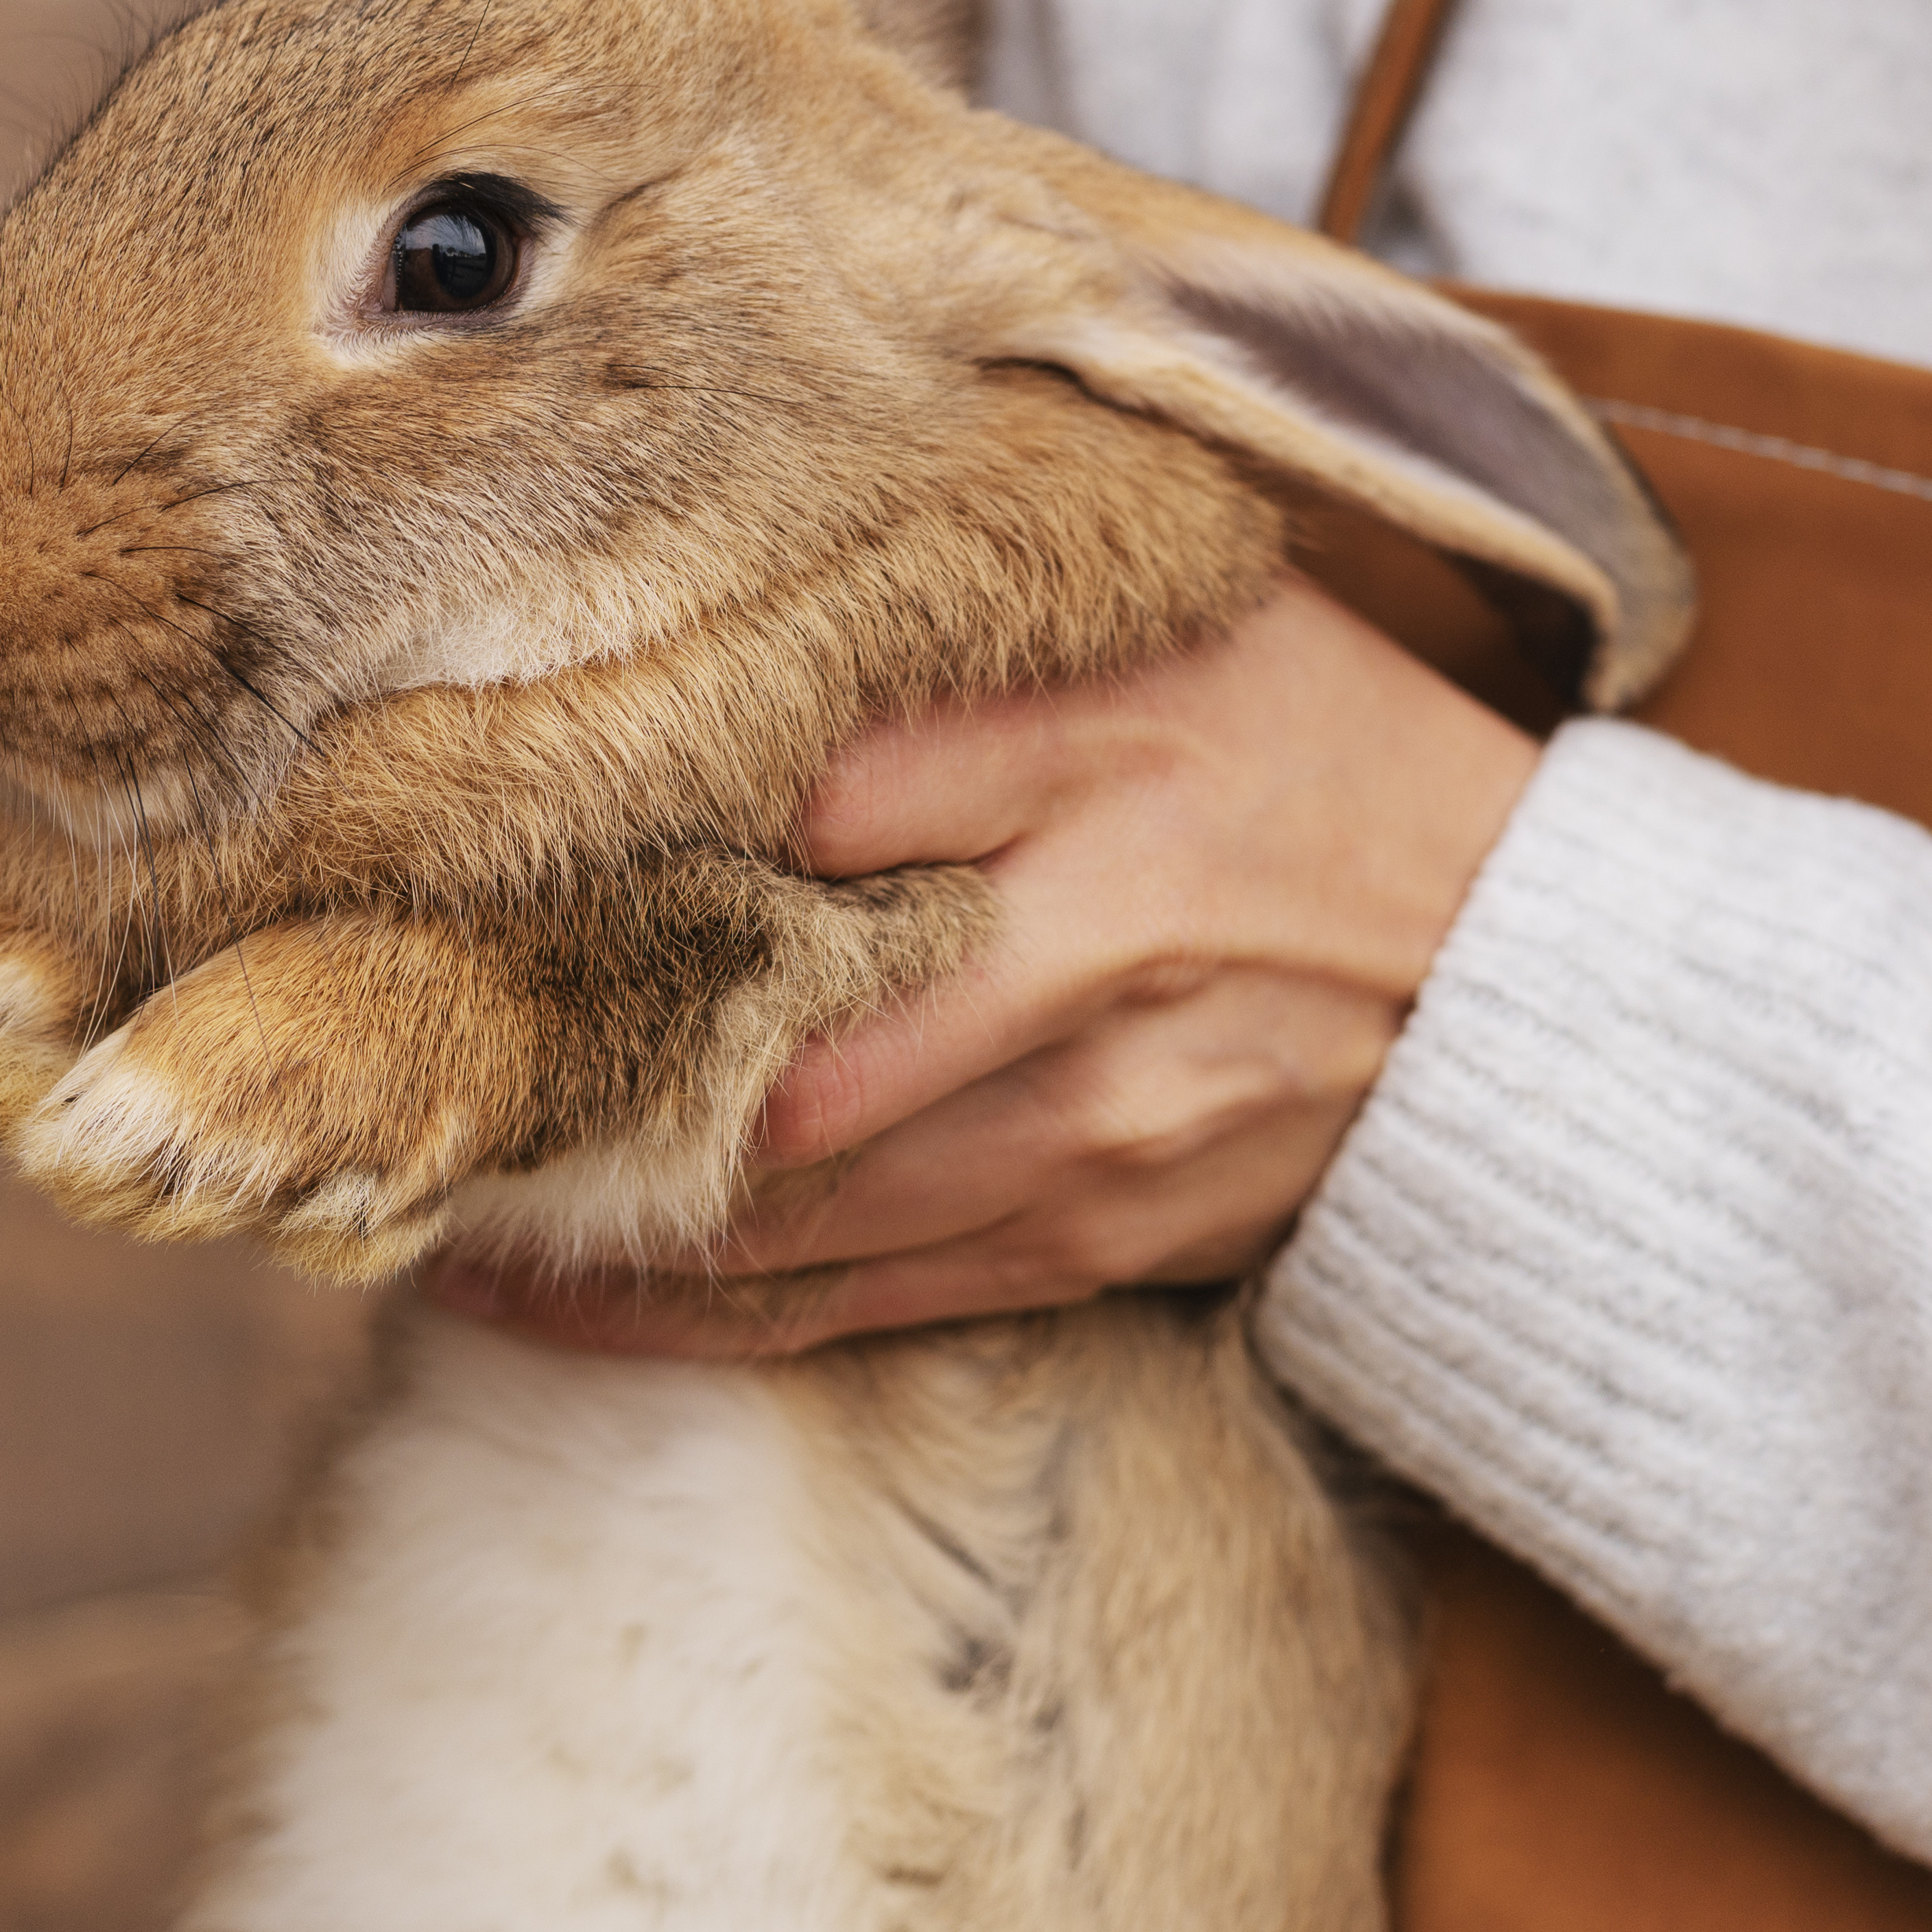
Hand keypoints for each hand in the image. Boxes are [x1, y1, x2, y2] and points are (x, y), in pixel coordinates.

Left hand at [423, 576, 1537, 1354]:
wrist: (1539, 988)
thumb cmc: (1336, 764)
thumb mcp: (1194, 630)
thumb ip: (984, 626)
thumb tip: (753, 614)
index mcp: (1109, 772)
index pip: (825, 797)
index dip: (638, 820)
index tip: (465, 827)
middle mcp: (1094, 963)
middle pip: (781, 1044)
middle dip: (580, 1067)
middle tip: (393, 1048)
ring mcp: (1093, 1131)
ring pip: (794, 1204)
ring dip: (597, 1220)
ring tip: (421, 1194)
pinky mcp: (1090, 1240)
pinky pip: (853, 1303)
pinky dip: (688, 1318)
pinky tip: (543, 1303)